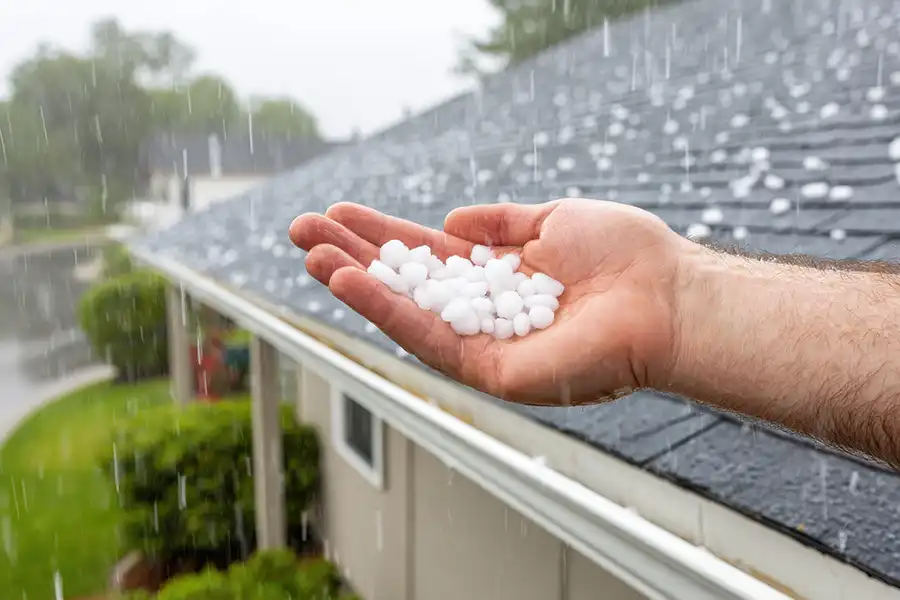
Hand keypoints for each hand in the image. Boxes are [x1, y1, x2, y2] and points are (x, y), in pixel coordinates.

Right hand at [289, 199, 686, 405]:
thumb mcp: (552, 220)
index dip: (382, 236)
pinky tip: (350, 281)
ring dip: (355, 284)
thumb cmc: (622, 255)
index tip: (339, 215)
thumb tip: (449, 220)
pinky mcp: (491, 372)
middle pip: (405, 285)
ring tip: (310, 253)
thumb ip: (500, 223)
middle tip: (301, 231)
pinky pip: (429, 338)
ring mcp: (484, 345)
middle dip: (352, 257)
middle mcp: (484, 314)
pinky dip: (387, 310)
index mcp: (498, 279)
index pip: (426, 257)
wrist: (667, 296)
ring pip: (406, 314)